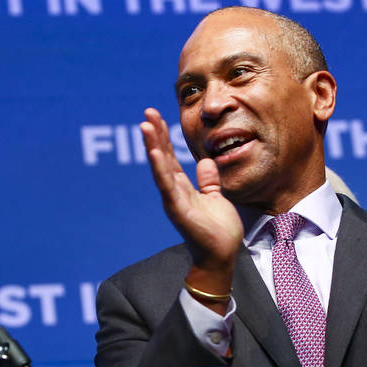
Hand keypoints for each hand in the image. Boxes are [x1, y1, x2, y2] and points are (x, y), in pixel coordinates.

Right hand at [140, 108, 242, 310]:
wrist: (221, 255)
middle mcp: (173, 192)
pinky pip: (167, 185)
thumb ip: (208, 181)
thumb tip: (205, 162)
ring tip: (146, 125)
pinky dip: (160, 168)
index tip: (157, 116)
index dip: (163, 137)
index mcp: (182, 188)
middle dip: (155, 135)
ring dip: (152, 146)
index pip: (170, 157)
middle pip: (162, 158)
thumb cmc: (218, 230)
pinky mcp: (177, 209)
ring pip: (160, 168)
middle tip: (147, 112)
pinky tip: (155, 152)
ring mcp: (173, 200)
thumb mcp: (215, 198)